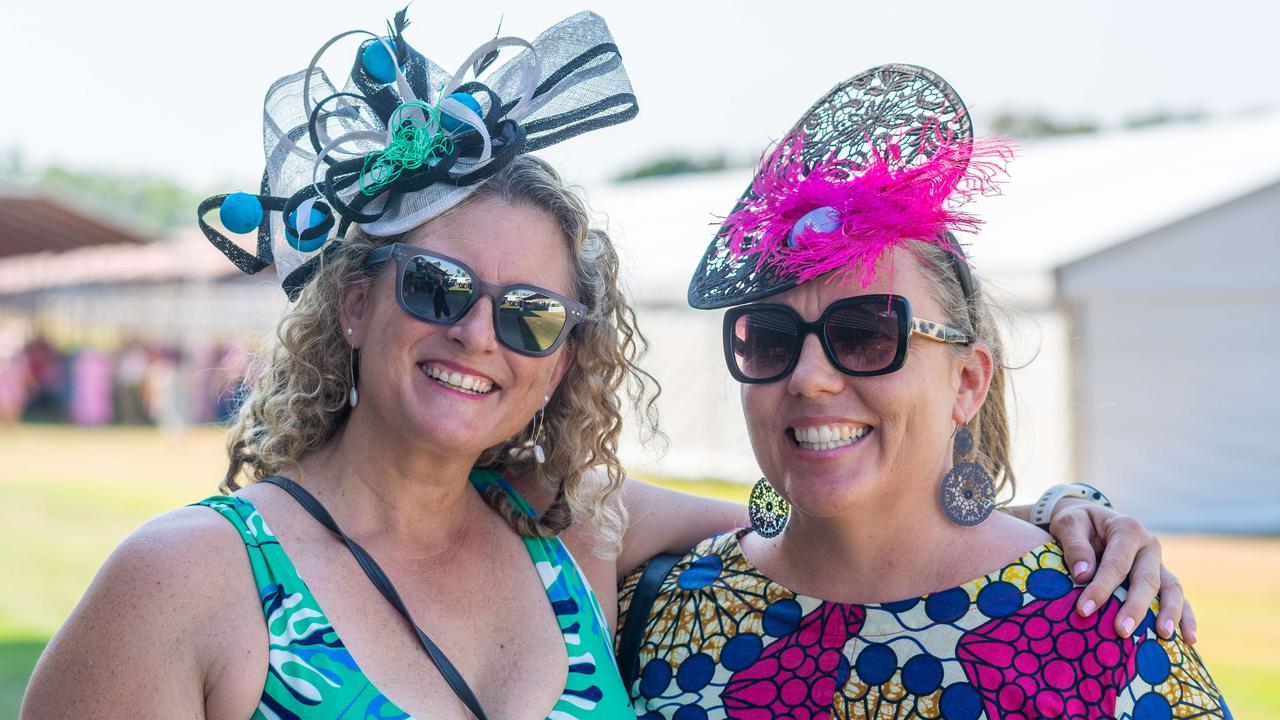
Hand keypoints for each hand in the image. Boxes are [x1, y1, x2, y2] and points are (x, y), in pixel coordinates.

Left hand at [1048, 500, 1195, 643]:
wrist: (1091, 522)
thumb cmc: (1078, 524)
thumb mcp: (1068, 524)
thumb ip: (1075, 546)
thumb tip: (1084, 575)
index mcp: (1127, 529)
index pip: (1116, 563)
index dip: (1101, 587)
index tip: (1084, 610)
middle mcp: (1148, 545)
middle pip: (1147, 578)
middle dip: (1135, 606)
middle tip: (1121, 631)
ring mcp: (1158, 563)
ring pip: (1171, 588)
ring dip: (1169, 613)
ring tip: (1163, 635)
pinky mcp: (1162, 578)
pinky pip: (1179, 597)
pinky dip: (1186, 617)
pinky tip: (1189, 639)